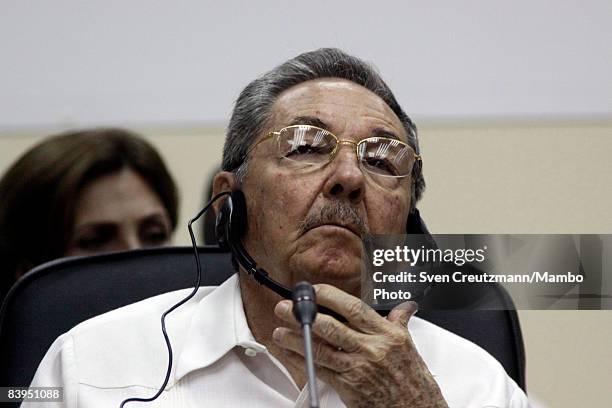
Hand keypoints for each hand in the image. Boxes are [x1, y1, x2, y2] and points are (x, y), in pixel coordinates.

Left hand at [273, 284, 447, 407]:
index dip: (330, 297)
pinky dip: (303, 360)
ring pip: (321, 348)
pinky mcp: (348, 386)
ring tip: (280, 330)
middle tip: (287, 307)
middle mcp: (372, 349)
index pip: (354, 308)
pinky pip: (320, 370)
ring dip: (296, 339)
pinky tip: (292, 352)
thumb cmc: (411, 379)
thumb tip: (405, 307)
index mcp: (387, 334)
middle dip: (305, 315)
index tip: (314, 291)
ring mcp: (359, 368)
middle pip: (332, 326)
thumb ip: (399, 322)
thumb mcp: (408, 345)